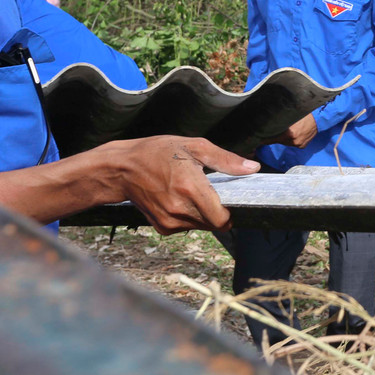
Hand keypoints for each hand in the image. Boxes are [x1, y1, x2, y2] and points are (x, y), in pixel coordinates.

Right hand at [107, 137, 259, 233]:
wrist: (122, 169)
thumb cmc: (157, 153)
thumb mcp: (194, 146)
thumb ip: (226, 160)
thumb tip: (252, 168)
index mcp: (191, 188)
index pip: (222, 219)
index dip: (231, 212)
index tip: (230, 200)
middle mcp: (180, 209)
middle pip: (214, 224)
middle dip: (218, 211)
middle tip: (210, 191)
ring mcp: (169, 221)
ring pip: (201, 226)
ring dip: (203, 214)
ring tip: (191, 191)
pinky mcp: (162, 227)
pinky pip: (186, 227)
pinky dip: (189, 217)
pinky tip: (179, 199)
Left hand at [262, 113, 317, 147]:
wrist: (319, 117)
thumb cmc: (305, 114)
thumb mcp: (290, 116)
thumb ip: (280, 121)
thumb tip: (268, 125)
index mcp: (289, 134)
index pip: (271, 139)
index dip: (264, 139)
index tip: (259, 140)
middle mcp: (293, 141)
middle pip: (278, 140)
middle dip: (276, 135)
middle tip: (277, 128)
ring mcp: (298, 144)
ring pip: (285, 142)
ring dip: (285, 137)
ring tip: (290, 128)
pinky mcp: (302, 145)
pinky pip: (293, 143)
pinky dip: (292, 138)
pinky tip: (296, 131)